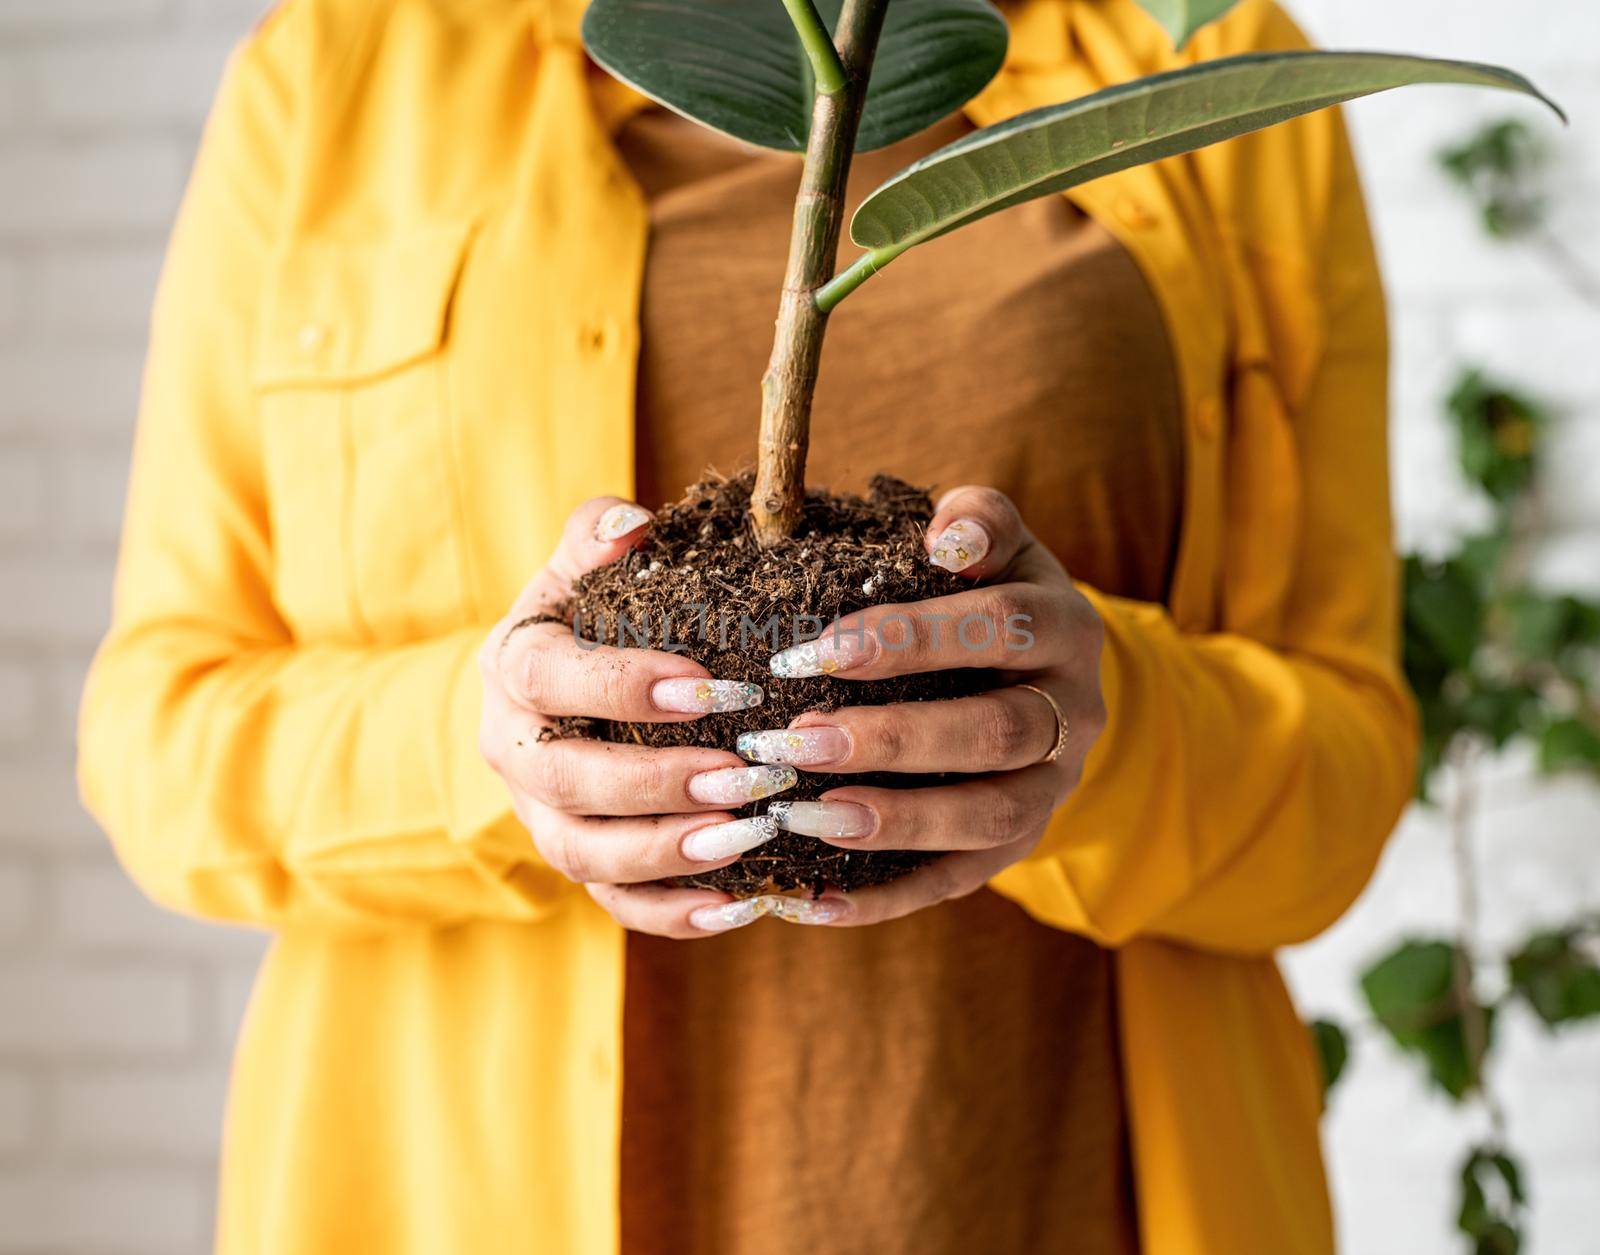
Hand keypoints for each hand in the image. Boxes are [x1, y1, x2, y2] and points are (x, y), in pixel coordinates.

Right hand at [478, 497, 828, 937]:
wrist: (552, 684)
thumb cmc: (586, 611)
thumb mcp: (582, 564)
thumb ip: (600, 534)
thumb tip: (633, 528)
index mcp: (512, 666)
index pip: (549, 678)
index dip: (621, 685)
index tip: (708, 687)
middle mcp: (512, 750)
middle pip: (568, 780)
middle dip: (658, 782)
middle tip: (745, 775)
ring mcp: (541, 815)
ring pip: (585, 854)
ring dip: (667, 853)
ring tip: (746, 838)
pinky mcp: (578, 861)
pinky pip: (616, 902)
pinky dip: (676, 914)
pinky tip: (745, 901)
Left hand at [747, 485, 1106, 927]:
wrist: (1049, 672)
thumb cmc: (993, 594)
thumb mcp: (1000, 545)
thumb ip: (978, 523)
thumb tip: (945, 536)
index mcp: (1066, 628)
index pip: (1003, 627)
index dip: (913, 637)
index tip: (817, 649)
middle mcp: (1074, 713)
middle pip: (998, 732)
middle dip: (897, 739)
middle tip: (800, 740)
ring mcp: (1051, 787)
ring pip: (988, 816)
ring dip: (897, 822)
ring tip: (808, 818)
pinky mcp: (1019, 844)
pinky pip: (960, 881)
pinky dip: (889, 897)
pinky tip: (816, 902)